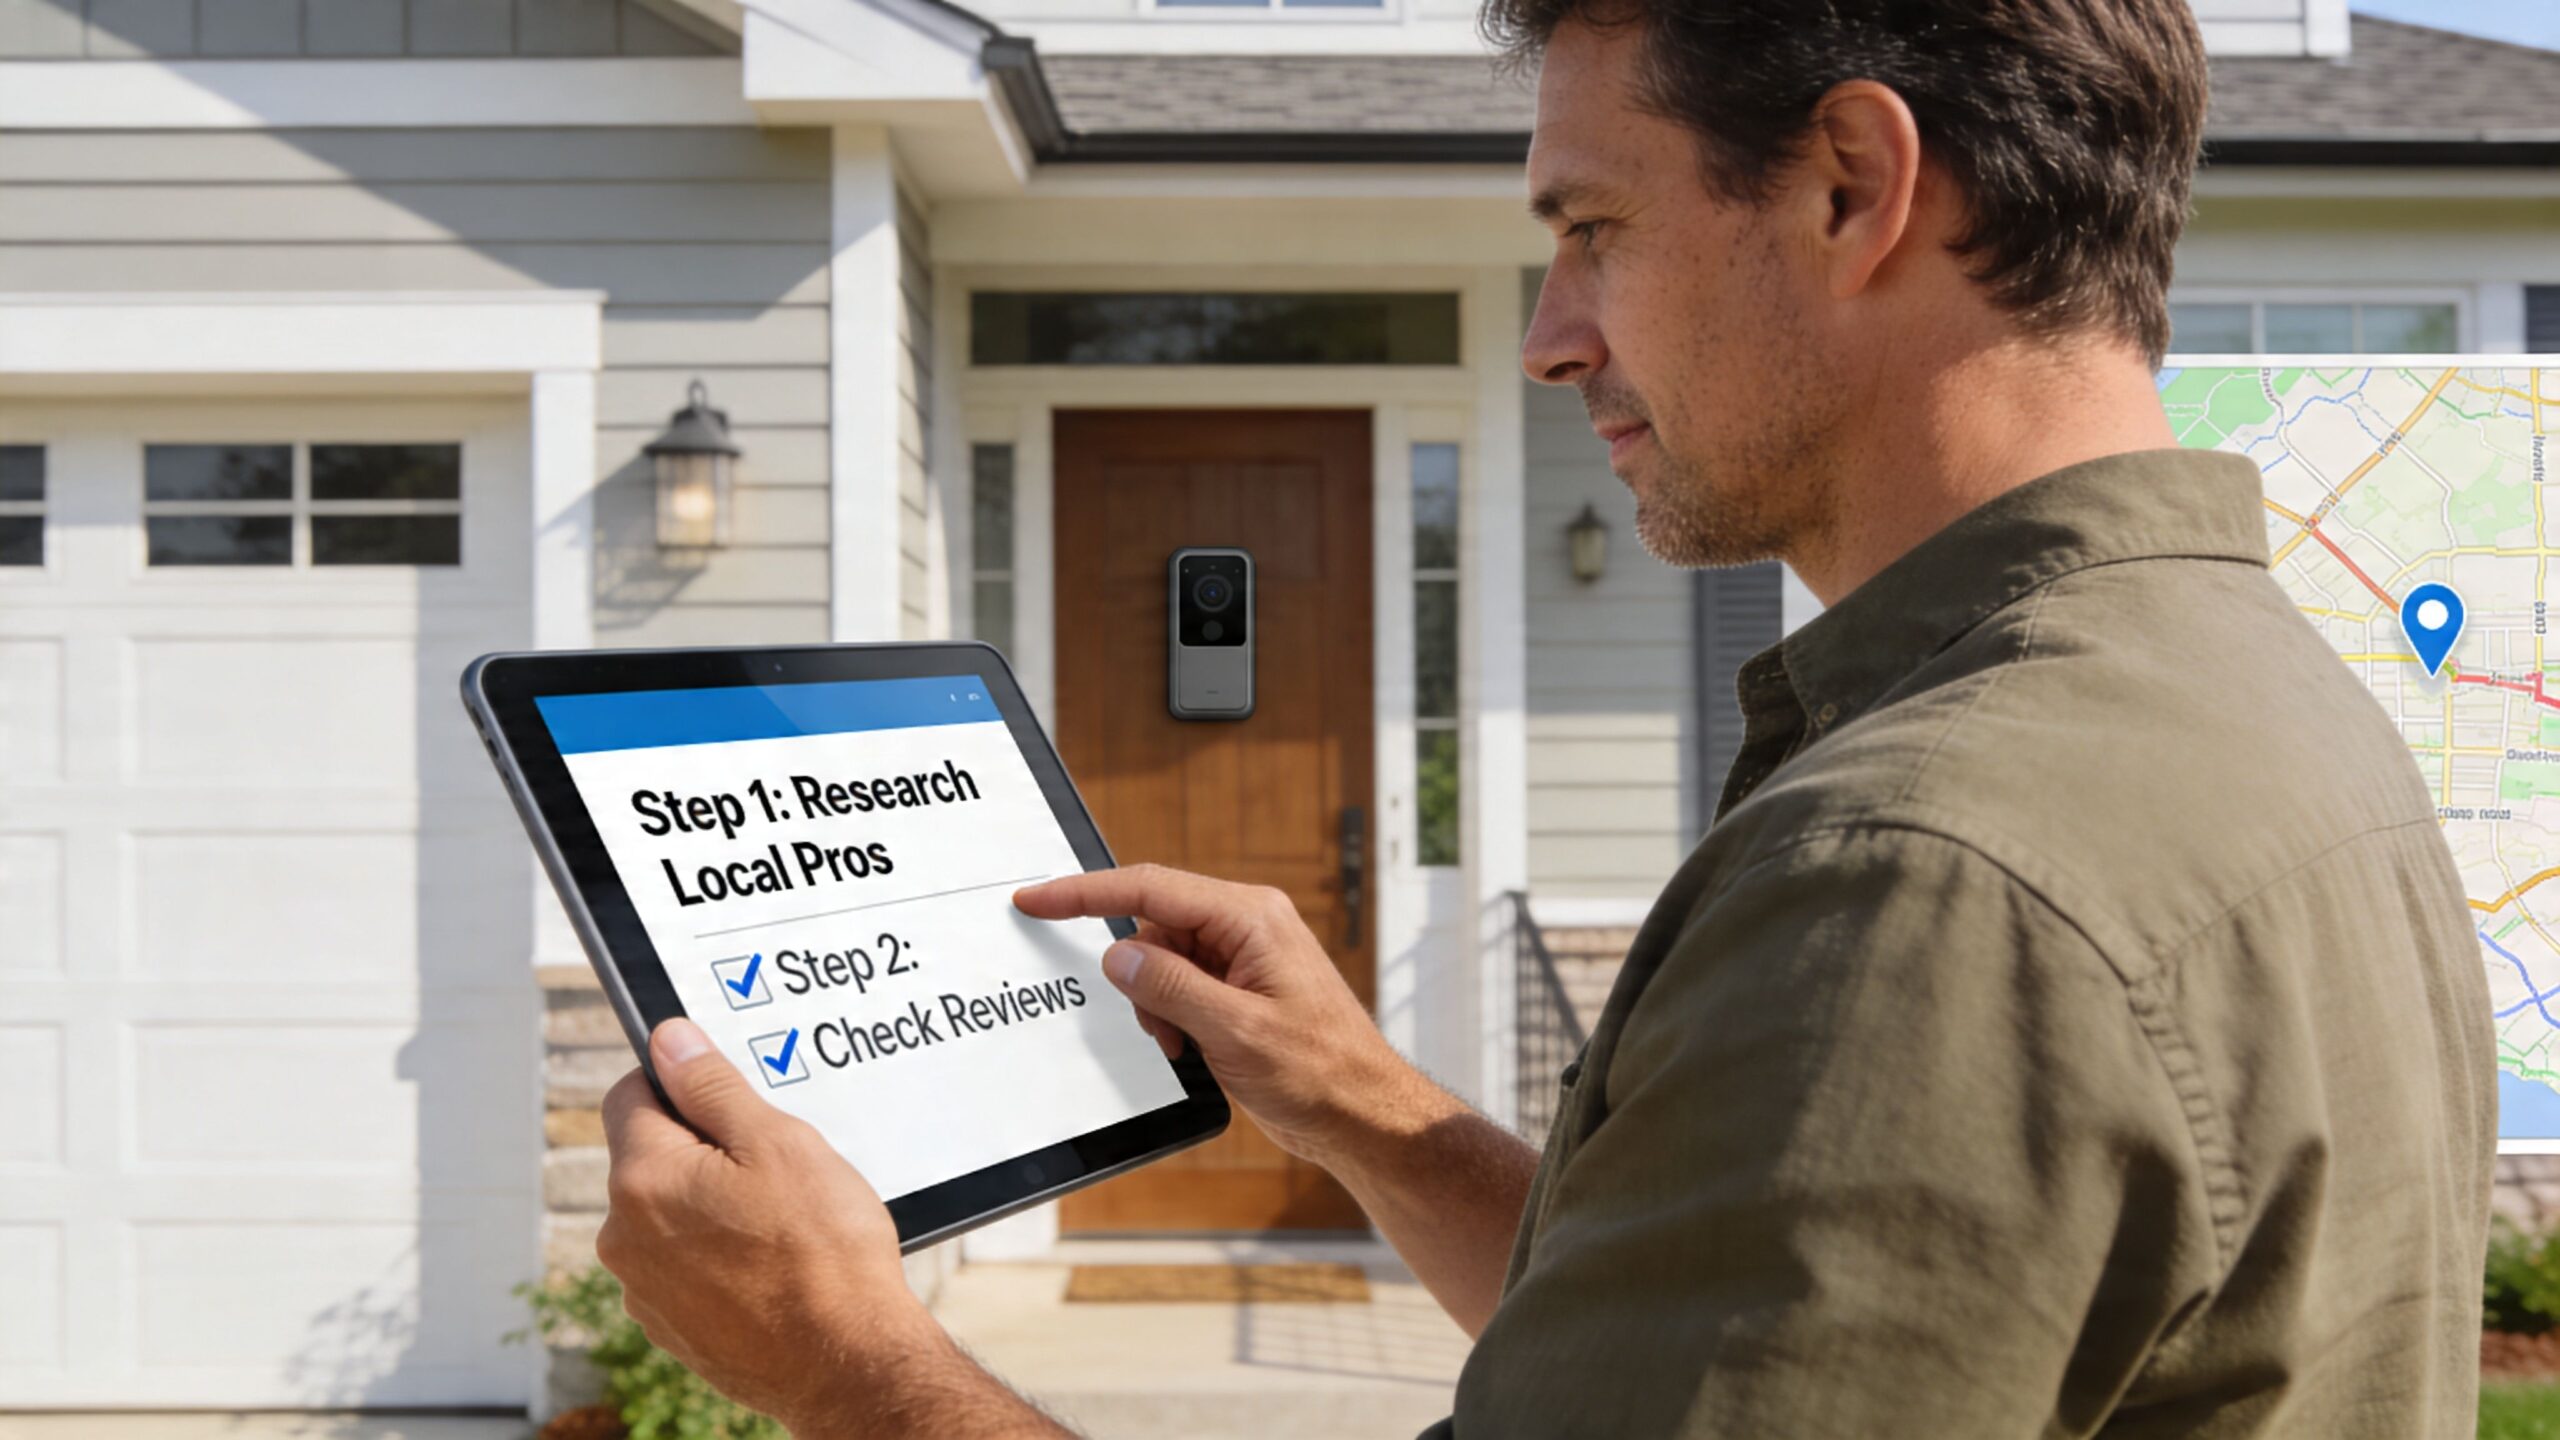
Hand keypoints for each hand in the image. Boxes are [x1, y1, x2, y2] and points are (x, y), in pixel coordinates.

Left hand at [596, 1017, 943, 1431]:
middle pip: (650, 1158)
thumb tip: (669, 1042)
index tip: (725, 1096)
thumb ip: (713, 1087)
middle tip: (774, 1168)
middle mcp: (623, 1236)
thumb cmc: (822, 1252)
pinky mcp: (668, 1327)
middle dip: (702, 1150)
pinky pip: (681, 1268)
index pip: (631, 1094)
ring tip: (779, 1225)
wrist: (844, 1361)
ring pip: (667, 1216)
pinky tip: (769, 1267)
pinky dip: (715, 1258)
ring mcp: (642, 1290)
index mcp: (644, 1178)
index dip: (679, 1082)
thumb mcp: (779, 1143)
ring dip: (708, 1207)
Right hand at [1012, 864, 1420, 1166]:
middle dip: (1139, 978)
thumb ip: (1171, 987)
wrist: (1361, 1112)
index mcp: (1251, 918)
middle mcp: (1247, 926)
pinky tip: (1193, 1048)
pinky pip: (1181, 986)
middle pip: (1153, 926)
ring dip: (1157, 1005)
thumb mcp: (1235, 1031)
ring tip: (1187, 1045)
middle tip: (1159, 1028)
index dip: (1085, 893)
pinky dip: (1172, 1017)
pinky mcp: (1239, 987)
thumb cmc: (1321, 1072)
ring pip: (1162, 961)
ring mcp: (1244, 956)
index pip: (1150, 887)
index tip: (1037, 898)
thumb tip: (1119, 954)